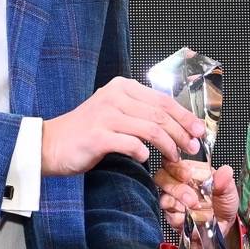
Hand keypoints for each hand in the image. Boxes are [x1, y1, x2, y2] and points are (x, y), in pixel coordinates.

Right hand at [41, 78, 204, 176]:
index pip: (163, 100)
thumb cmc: (86, 132)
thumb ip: (140, 112)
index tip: (199, 131)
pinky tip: (146, 160)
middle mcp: (115, 96)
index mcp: (122, 87)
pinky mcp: (97, 136)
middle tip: (193, 148)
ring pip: (151, 129)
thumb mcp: (115, 113)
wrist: (50, 144)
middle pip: (160, 114)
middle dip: (182, 133)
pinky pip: (131, 144)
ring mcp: (105, 115)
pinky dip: (143, 153)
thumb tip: (174, 122)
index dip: (185, 116)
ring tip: (175, 158)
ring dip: (168, 146)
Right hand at [155, 160, 238, 235]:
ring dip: (178, 203)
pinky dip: (179, 217)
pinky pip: (169, 216)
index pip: (173, 162)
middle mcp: (178, 184)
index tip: (188, 175)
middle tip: (192, 197)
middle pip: (162, 178)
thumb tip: (225, 171)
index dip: (177, 167)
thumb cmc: (223, 203)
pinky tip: (189, 217)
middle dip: (177, 187)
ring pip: (164, 197)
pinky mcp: (173, 217)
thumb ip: (226, 180)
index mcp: (189, 171)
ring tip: (194, 206)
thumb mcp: (229, 190)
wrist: (224, 225)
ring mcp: (174, 201)